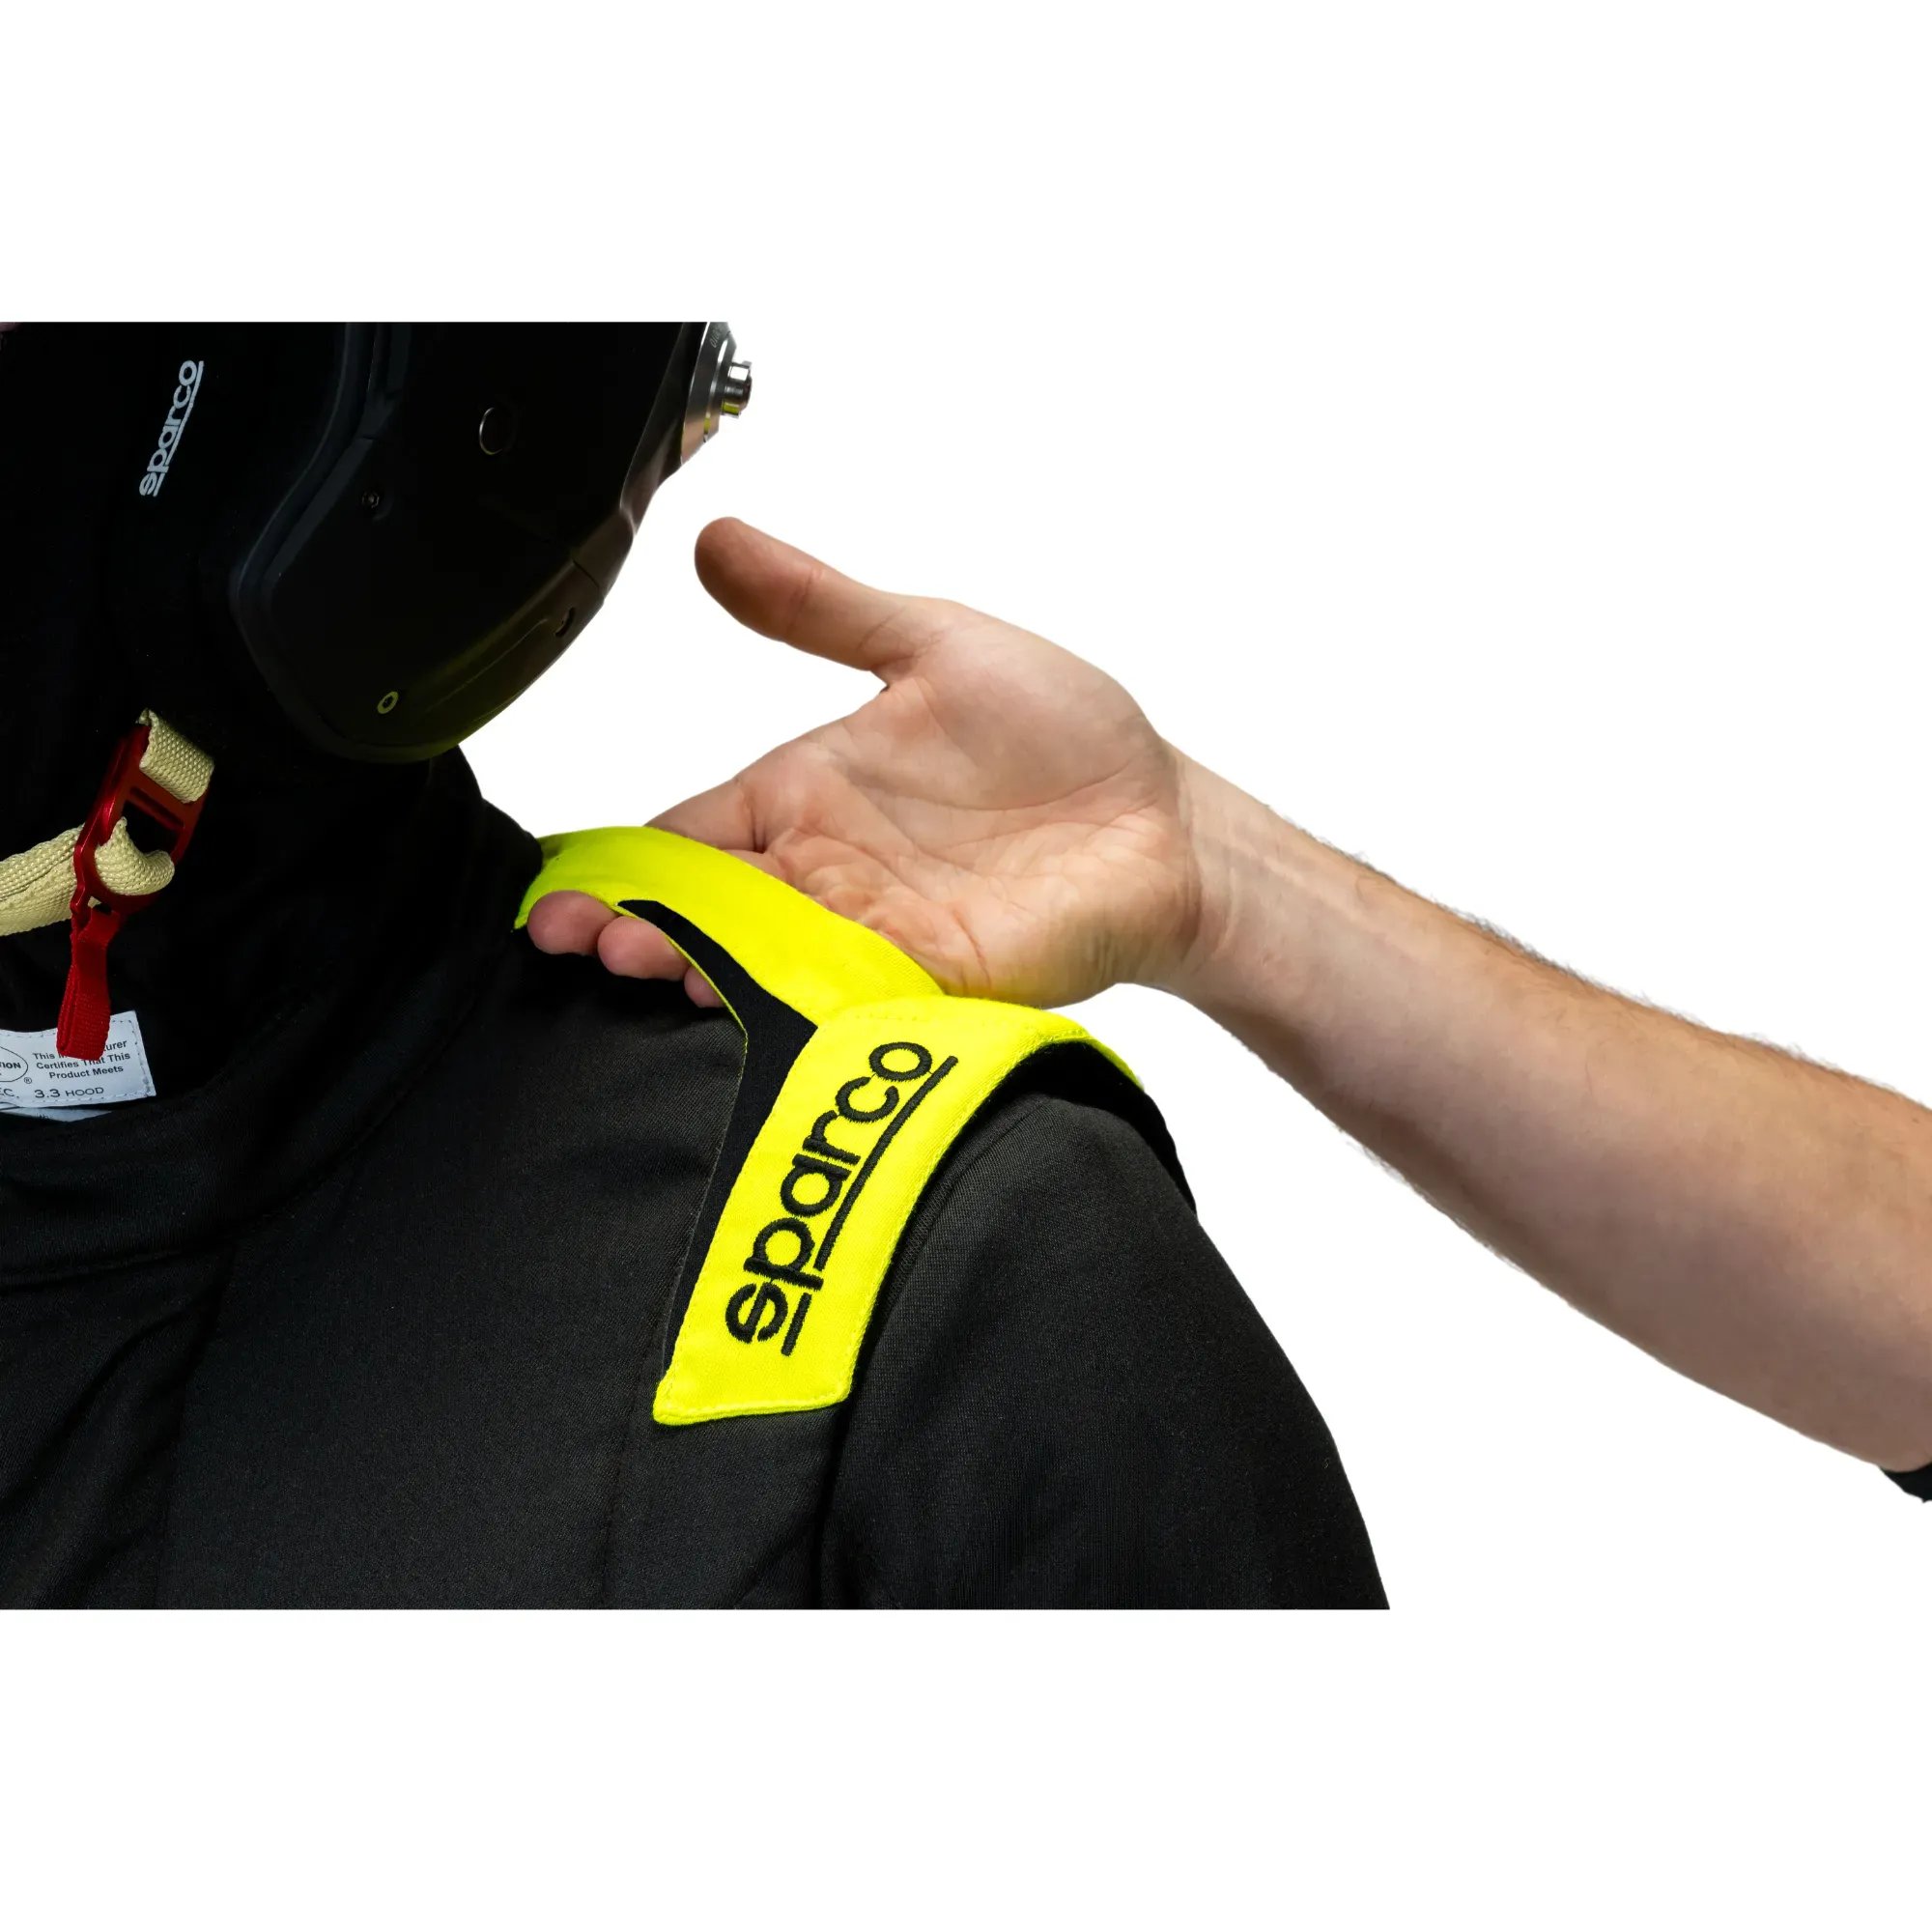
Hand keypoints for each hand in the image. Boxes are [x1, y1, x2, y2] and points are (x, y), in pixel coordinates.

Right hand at [526, 518, 1210, 1007]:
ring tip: (640, 963)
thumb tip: (717, 540)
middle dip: (634, 926)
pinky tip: (741, 999)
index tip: (564, 887)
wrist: (1161, 820)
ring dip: (696, 968)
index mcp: (807, 794)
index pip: (684, 837)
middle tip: (579, 937)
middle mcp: (824, 873)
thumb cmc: (1063, 733)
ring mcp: (872, 933)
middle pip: (702, 911)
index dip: (622, 862)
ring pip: (758, 962)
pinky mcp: (930, 978)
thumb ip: (820, 607)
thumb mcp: (931, 643)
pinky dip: (791, 1001)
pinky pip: (846, 994)